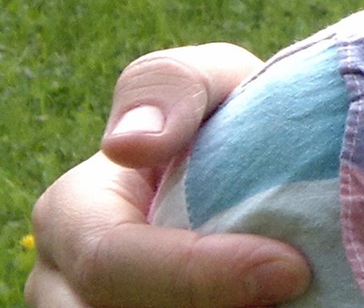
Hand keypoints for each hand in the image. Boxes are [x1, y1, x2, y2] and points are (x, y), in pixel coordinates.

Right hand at [25, 45, 310, 307]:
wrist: (259, 166)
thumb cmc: (221, 117)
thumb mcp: (208, 80)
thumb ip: (172, 87)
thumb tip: (129, 144)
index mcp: (69, 216)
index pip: (109, 262)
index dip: (196, 274)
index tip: (290, 268)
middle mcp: (65, 284)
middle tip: (296, 289)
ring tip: (291, 298)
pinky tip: (279, 305)